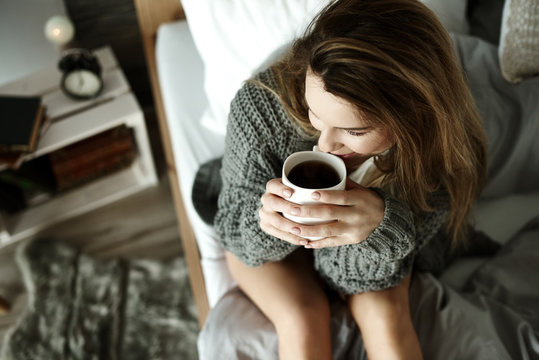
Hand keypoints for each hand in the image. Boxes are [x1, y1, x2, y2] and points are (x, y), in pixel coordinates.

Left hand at [259, 178, 384, 248]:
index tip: (311, 193)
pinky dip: (318, 243)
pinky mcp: (350, 240)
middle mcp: (356, 214)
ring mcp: (353, 229)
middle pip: (331, 214)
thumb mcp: (358, 188)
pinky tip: (305, 242)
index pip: (341, 197)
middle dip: (310, 212)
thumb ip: (341, 180)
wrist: (385, 220)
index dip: (326, 196)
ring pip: (329, 230)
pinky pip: (332, 243)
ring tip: (294, 229)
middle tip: (292, 210)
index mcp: (358, 199)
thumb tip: (321, 161)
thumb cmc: (365, 200)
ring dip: (310, 230)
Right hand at [259, 178, 309, 245]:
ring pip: (275, 221)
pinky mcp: (267, 226)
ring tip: (301, 230)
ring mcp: (265, 214)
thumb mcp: (299, 189)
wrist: (285, 208)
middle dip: (286, 208)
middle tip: (297, 212)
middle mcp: (266, 200)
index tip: (291, 193)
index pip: (272, 186)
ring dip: (289, 226)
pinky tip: (304, 240)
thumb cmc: (298, 196)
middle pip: (272, 203)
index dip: (280, 189)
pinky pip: (279, 234)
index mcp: (272, 187)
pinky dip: (292, 238)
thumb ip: (307, 189)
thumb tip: (329, 189)